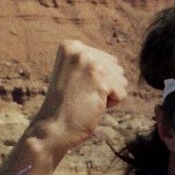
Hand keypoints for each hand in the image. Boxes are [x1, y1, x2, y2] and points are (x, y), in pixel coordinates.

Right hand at [28, 40, 128, 159]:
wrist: (52, 128)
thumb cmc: (66, 106)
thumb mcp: (75, 75)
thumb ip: (91, 63)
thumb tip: (116, 62)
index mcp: (71, 46)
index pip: (107, 61)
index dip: (96, 81)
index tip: (76, 88)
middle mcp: (79, 49)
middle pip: (116, 69)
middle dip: (104, 87)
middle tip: (80, 96)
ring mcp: (89, 62)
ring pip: (120, 80)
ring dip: (107, 95)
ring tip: (85, 100)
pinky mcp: (98, 78)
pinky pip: (121, 93)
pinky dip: (110, 104)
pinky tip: (90, 105)